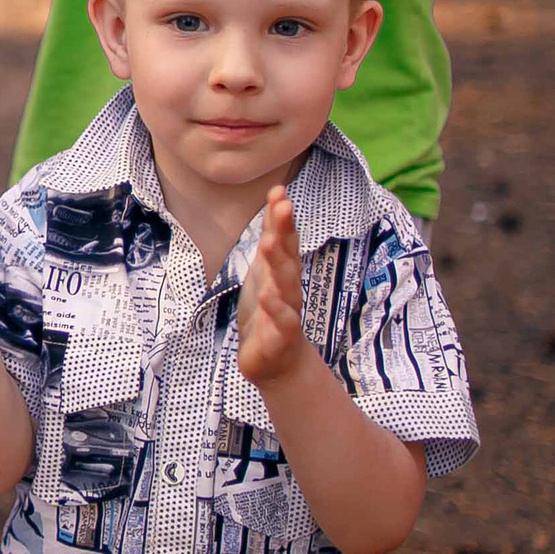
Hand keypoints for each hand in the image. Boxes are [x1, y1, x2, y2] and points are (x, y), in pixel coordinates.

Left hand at [237, 187, 316, 389]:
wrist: (277, 362)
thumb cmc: (271, 311)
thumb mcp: (266, 270)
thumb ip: (274, 237)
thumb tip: (278, 196)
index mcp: (282, 272)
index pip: (285, 240)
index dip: (281, 217)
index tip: (278, 191)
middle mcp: (288, 288)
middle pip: (288, 256)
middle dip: (285, 230)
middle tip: (283, 204)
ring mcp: (286, 312)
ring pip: (285, 285)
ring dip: (279, 263)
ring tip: (271, 242)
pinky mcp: (279, 337)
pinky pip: (281, 322)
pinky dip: (276, 309)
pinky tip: (270, 296)